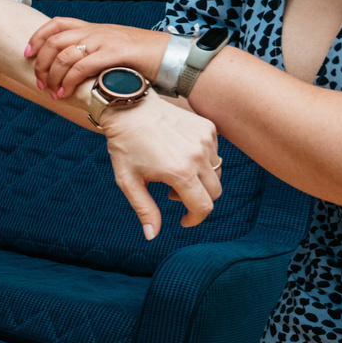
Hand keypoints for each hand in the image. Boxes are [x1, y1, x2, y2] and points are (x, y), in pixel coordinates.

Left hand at [26, 19, 169, 99]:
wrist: (171, 56)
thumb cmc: (143, 58)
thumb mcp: (113, 49)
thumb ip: (94, 54)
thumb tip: (74, 71)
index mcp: (94, 28)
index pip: (57, 23)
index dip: (37, 37)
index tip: (27, 54)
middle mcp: (96, 31)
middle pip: (55, 41)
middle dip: (41, 63)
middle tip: (39, 82)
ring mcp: (104, 41)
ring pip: (64, 55)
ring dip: (52, 76)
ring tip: (51, 92)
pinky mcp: (114, 54)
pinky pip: (82, 67)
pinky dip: (68, 82)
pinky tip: (64, 94)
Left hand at [99, 95, 222, 238]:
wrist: (129, 107)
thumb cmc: (125, 146)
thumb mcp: (128, 181)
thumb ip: (145, 209)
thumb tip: (152, 235)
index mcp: (180, 172)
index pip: (203, 207)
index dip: (195, 219)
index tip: (184, 221)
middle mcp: (198, 156)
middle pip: (214, 193)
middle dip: (197, 200)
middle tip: (172, 194)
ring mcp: (206, 140)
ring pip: (216, 173)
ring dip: (200, 180)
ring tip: (174, 173)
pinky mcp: (208, 128)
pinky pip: (214, 154)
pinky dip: (202, 161)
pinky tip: (179, 154)